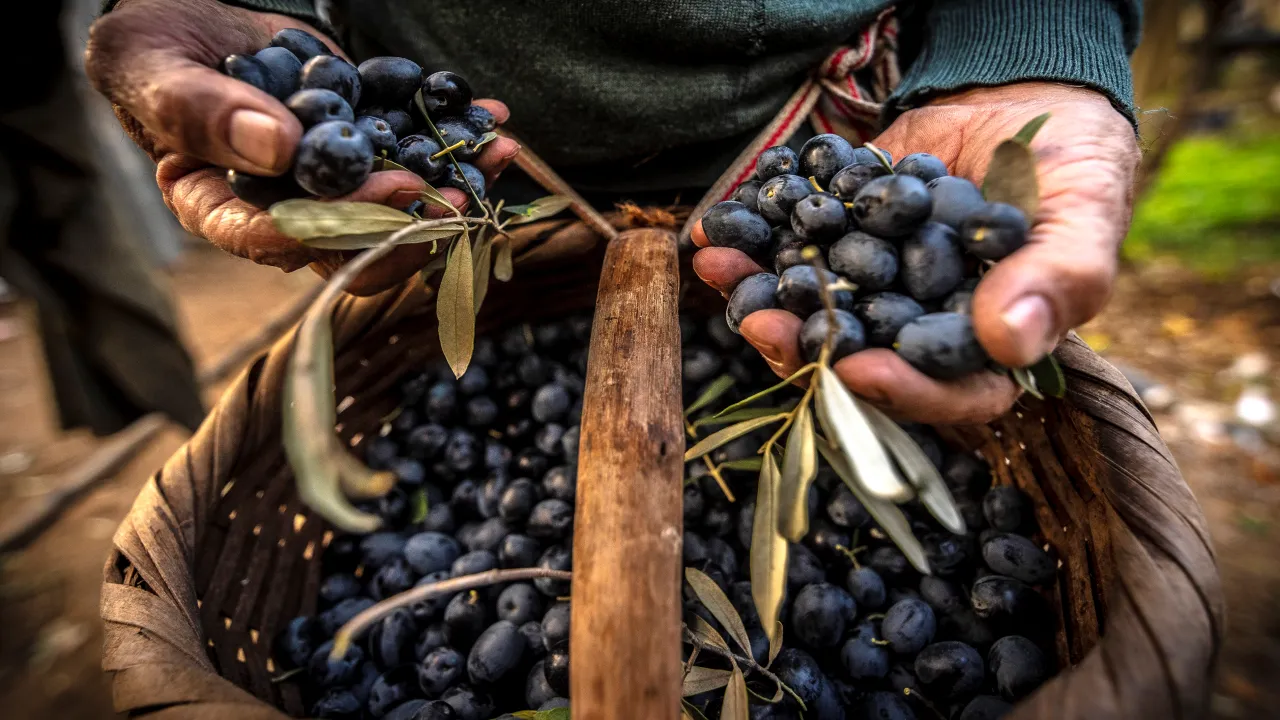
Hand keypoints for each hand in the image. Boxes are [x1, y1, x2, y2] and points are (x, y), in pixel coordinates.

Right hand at [85, 0, 520, 294]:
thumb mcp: (151, 69)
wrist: (193, 16)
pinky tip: (492, 117)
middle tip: (455, 195)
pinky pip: (414, 152)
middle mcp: (283, 210)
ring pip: (398, 208)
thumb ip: (199, 110)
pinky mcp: (365, 148)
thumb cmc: (154, 51)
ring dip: (453, 185)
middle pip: (353, 246)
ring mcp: (331, 184)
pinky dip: (457, 138)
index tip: (388, 197)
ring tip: (496, 153)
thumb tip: (279, 149)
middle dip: (412, 224)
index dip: (337, 226)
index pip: (277, 239)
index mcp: (220, 209)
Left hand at [693, 82, 1138, 423]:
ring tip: (720, 272)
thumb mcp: (1087, 210)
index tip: (856, 370)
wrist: (1028, 91)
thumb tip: (1010, 341)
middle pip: (862, 359)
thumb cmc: (1077, 159)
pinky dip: (755, 241)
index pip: (949, 394)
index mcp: (990, 346)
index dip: (903, 393)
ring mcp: (877, 284)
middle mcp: (924, 327)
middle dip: (805, 345)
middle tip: (762, 325)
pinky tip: (718, 229)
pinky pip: (794, 249)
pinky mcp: (844, 239)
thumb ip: (1061, 276)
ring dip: (761, 296)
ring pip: (814, 308)